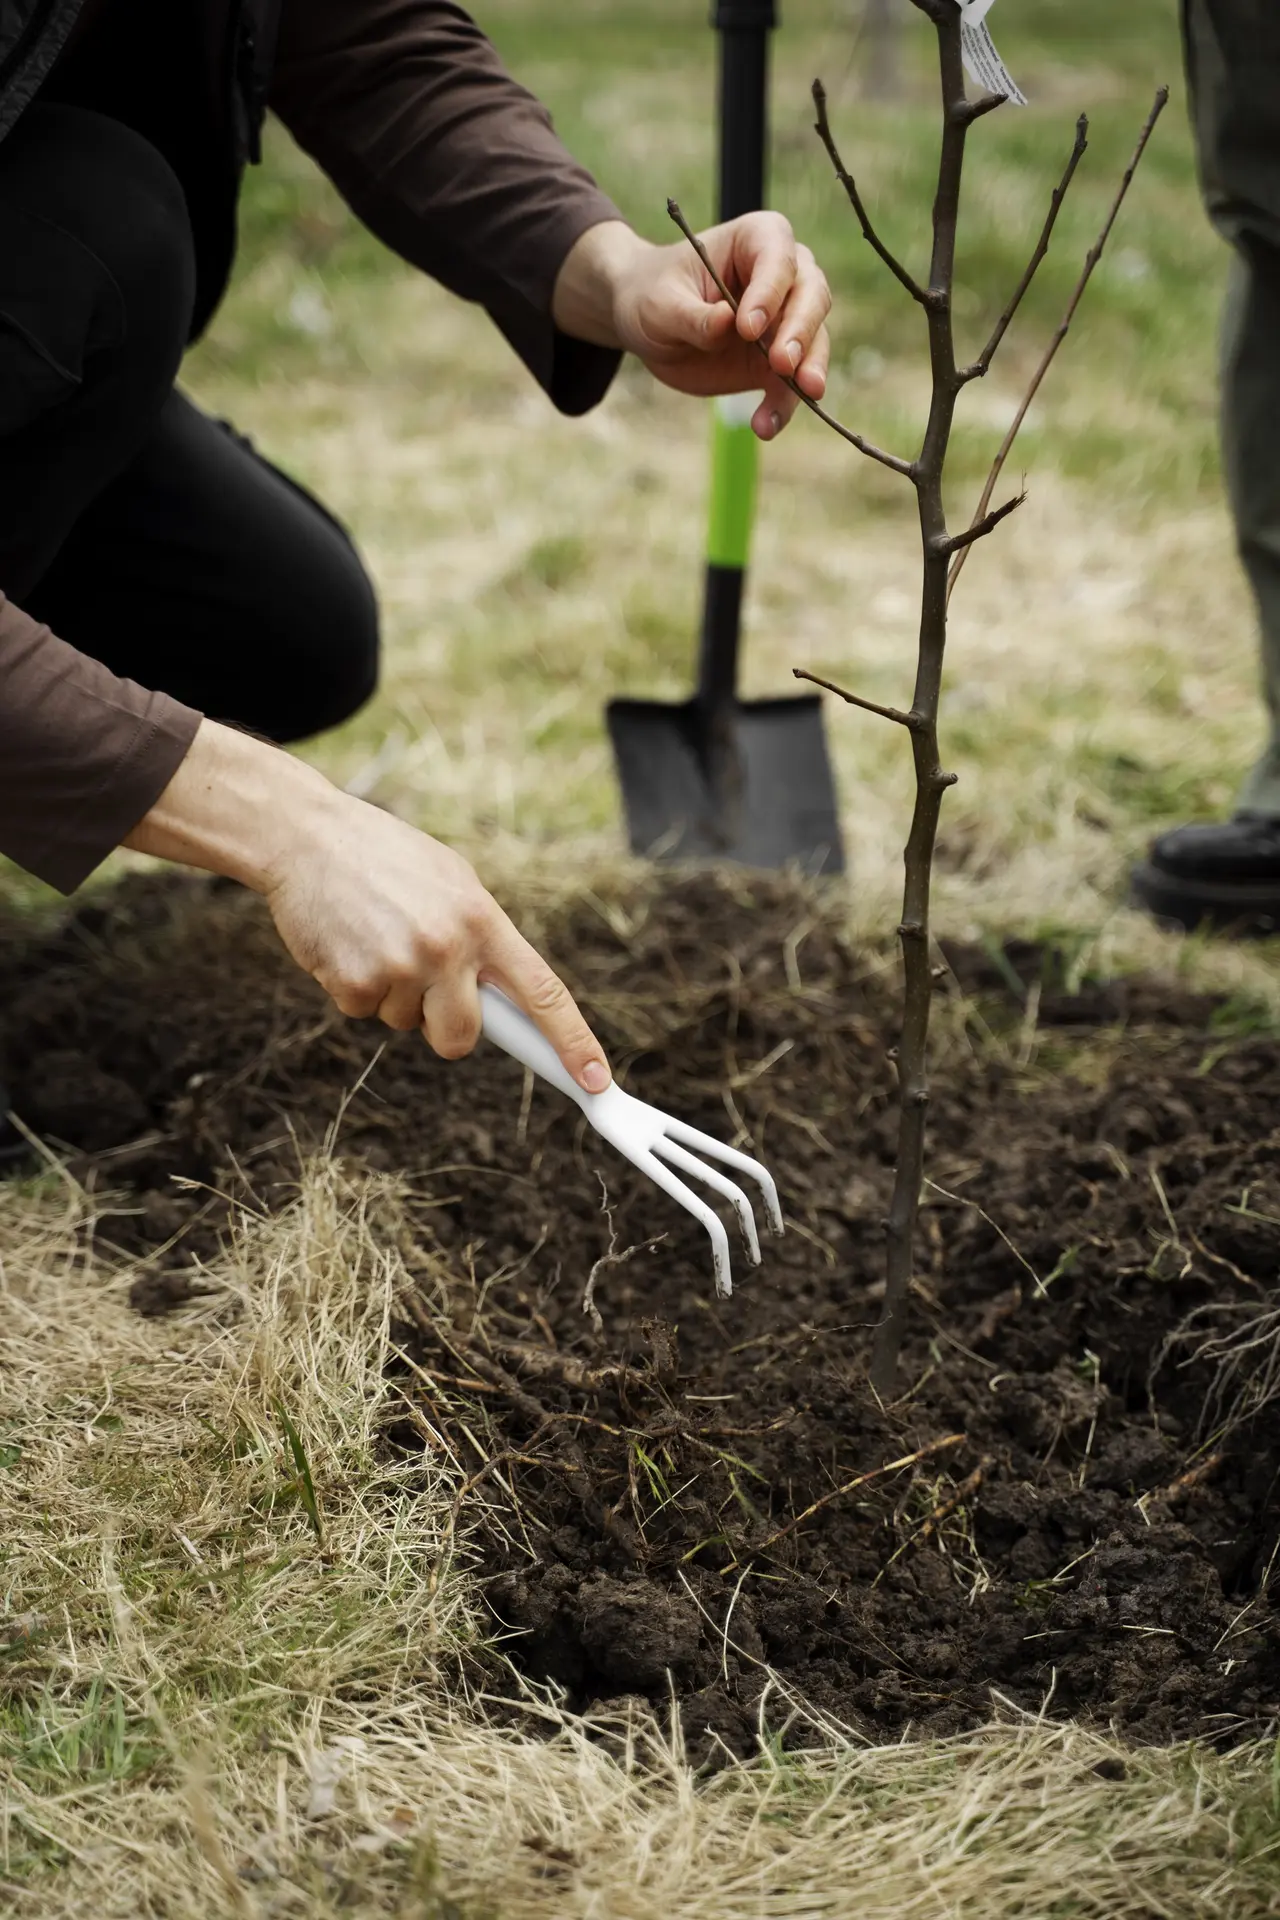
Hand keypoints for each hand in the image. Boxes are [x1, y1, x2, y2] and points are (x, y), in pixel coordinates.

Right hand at [124, 720, 611, 1090]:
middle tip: (423, 983)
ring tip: (376, 936)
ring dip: (392, 994)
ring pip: (405, 1024)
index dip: (572, 1041)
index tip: (595, 1080)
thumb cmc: (384, 858)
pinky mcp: (352, 982)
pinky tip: (347, 942)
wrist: (306, 836)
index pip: (542, 993)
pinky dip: (354, 987)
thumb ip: (480, 937)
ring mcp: (399, 967)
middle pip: (462, 1038)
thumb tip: (506, 998)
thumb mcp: (451, 881)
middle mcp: (447, 947)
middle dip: (445, 1027)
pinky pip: (362, 1012)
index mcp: (482, 920)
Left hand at [552, 215, 831, 440]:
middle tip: (783, 364)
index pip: (778, 257)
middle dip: (802, 332)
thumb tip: (726, 322)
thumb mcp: (660, 303)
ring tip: (804, 395)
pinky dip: (784, 407)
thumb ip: (693, 315)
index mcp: (756, 240)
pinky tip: (765, 426)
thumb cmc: (652, 295)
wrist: (648, 324)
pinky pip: (791, 386)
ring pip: (814, 341)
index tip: (748, 326)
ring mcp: (784, 321)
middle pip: (811, 296)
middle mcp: (782, 276)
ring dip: (810, 370)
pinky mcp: (776, 363)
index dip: (770, 290)